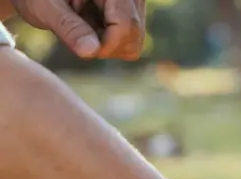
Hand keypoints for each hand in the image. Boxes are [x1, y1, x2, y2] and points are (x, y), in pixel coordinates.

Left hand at [12, 0, 145, 59]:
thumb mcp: (46, 7)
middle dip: (105, 45)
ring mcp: (135, 3)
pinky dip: (109, 41)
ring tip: (81, 25)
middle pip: (134, 36)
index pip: (128, 25)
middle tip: (75, 31)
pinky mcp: (134, 12)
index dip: (105, 45)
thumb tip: (90, 53)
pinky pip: (131, 40)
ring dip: (106, 44)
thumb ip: (68, 28)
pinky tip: (89, 25)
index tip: (77, 45)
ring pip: (135, 41)